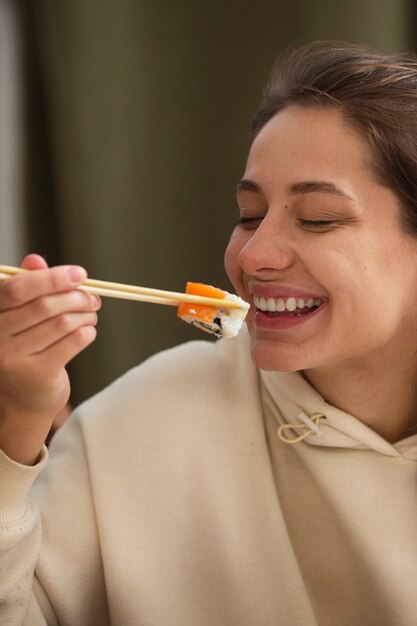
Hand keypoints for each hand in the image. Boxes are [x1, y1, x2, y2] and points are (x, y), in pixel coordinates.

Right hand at [0, 254, 99, 462]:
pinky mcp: (38, 375)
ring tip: (91, 315)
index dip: (52, 277)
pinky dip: (87, 332)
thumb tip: (36, 260)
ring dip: (85, 314)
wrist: (20, 401)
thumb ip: (28, 287)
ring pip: (63, 323)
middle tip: (92, 298)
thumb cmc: (23, 350)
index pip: (18, 288)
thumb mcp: (20, 317)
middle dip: (76, 297)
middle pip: (45, 305)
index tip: (79, 274)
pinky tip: (88, 332)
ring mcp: (14, 359)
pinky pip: (73, 342)